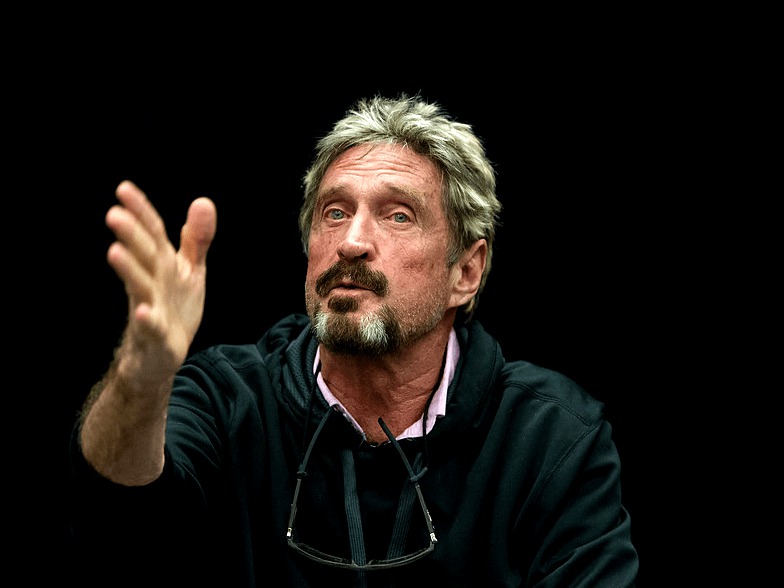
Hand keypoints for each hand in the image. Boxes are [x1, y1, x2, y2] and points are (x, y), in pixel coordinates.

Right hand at [105, 180, 216, 384]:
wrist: (162, 355)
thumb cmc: (174, 308)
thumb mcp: (189, 270)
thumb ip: (196, 240)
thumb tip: (203, 202)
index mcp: (162, 264)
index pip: (151, 233)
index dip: (140, 211)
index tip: (123, 188)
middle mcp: (153, 282)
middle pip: (143, 256)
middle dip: (131, 236)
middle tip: (113, 214)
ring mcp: (151, 308)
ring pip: (139, 287)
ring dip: (129, 270)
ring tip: (115, 251)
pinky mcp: (157, 336)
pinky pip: (151, 327)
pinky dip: (147, 319)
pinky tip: (142, 311)